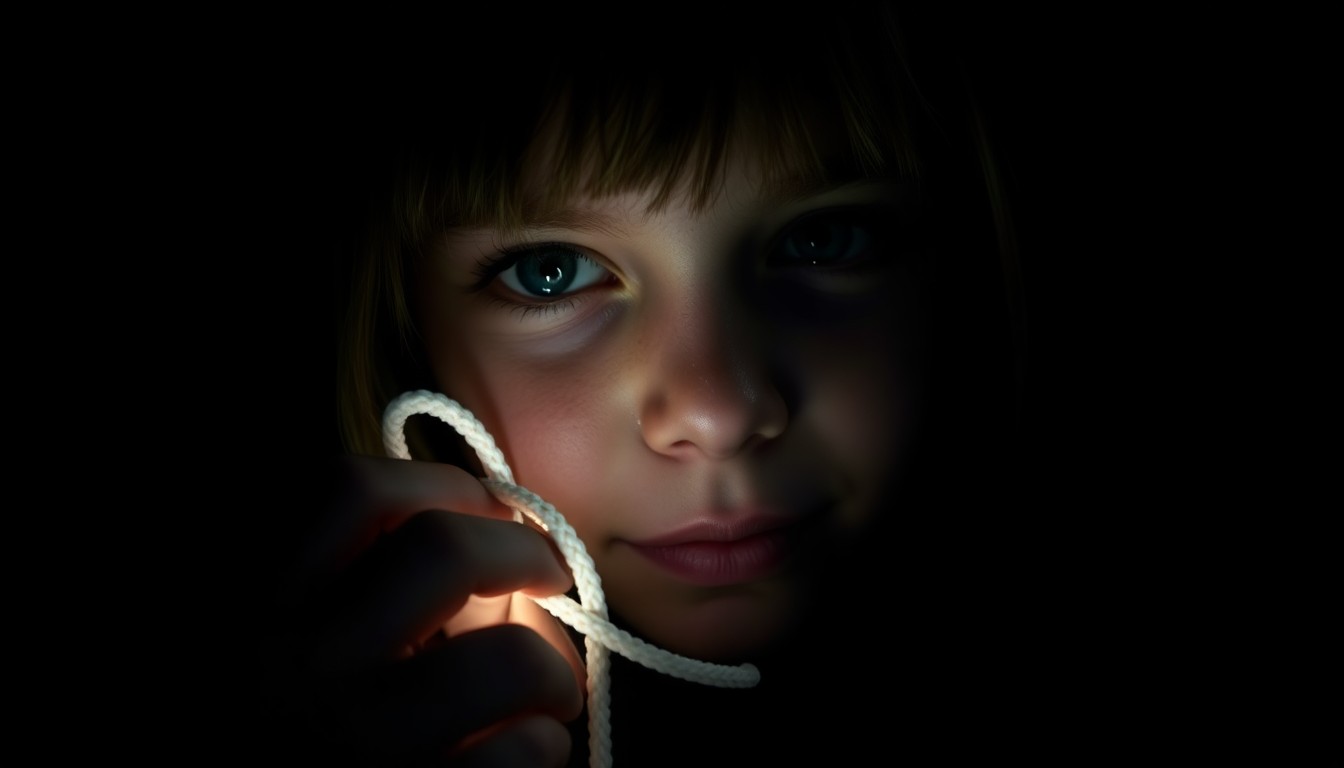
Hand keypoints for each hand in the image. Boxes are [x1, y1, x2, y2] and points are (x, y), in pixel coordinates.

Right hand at [262, 455, 584, 765]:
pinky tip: (524, 750)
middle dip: (523, 554)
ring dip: (552, 670)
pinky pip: (522, 753)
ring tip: (547, 690)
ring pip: (510, 662)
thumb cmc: (340, 722)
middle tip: (547, 575)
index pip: (345, 489)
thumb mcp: (335, 636)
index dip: (441, 485)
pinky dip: (543, 746)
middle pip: (441, 549)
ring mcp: (351, 749)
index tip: (485, 510)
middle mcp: (292, 673)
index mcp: (262, 611)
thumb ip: (396, 580)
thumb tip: (506, 536)